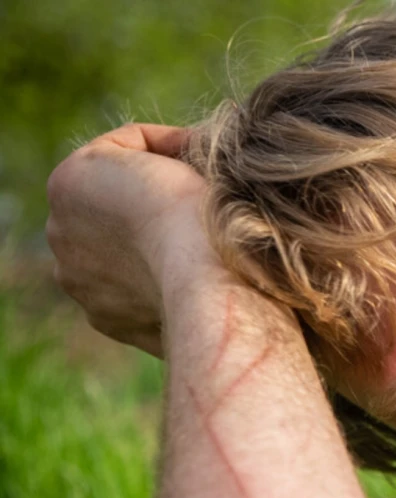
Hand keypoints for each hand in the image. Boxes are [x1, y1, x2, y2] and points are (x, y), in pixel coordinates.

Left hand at [46, 123, 213, 355]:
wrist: (204, 282)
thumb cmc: (197, 215)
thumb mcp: (182, 161)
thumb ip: (169, 160)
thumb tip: (187, 170)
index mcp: (70, 181)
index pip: (125, 150)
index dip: (171, 149)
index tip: (207, 158)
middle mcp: (58, 231)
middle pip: (111, 206)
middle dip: (148, 206)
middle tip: (197, 208)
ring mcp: (77, 280)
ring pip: (115, 253)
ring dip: (146, 248)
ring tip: (192, 251)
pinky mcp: (105, 319)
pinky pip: (128, 294)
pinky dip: (151, 286)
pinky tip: (185, 283)